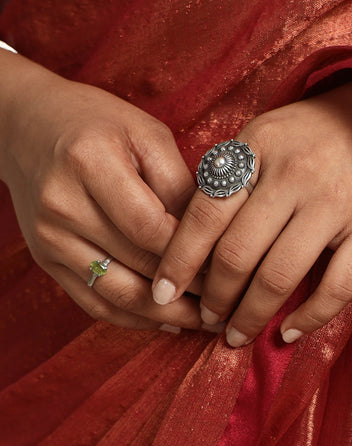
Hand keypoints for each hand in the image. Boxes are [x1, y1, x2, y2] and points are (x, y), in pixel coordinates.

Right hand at [0, 50, 202, 331]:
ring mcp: (49, 238)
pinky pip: (94, 302)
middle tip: (231, 303)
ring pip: (117, 295)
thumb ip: (182, 185)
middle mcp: (63, 205)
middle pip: (137, 265)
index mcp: (90, 163)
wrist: (27, 124)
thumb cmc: (100, 124)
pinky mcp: (45, 260)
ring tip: (206, 321)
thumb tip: (216, 238)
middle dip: (190, 290)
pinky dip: (135, 319)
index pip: (151, 227)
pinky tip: (170, 322)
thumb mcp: (148, 135)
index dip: (193, 255)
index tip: (230, 268)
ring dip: (166, 315)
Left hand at [152, 78, 351, 345]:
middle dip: (214, 298)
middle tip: (206, 320)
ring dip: (250, 315)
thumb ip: (231, 178)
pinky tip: (287, 332)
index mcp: (259, 147)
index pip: (205, 213)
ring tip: (237, 335)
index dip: (178, 260)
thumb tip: (188, 243)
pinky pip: (337, 287)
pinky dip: (309, 318)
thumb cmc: (317, 134)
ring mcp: (337, 203)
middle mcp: (295, 174)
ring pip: (279, 275)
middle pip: (237, 252)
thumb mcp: (266, 136)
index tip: (162, 293)